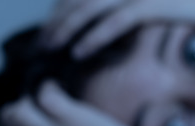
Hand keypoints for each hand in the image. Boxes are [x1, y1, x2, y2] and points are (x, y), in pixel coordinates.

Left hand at [44, 0, 194, 58]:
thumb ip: (131, 6)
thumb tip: (116, 19)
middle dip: (54, 22)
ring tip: (50, 48)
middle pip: (77, 1)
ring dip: (65, 30)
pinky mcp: (146, 6)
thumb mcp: (155, 1)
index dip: (60, 11)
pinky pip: (112, 24)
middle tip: (40, 43)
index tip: (48, 30)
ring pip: (87, 11)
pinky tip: (78, 52)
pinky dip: (92, 38)